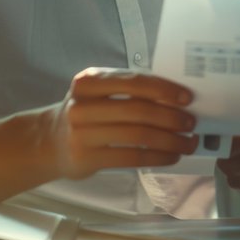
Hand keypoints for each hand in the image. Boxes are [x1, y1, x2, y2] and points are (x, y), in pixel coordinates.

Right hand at [41, 67, 197, 178]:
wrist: (49, 142)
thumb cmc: (85, 114)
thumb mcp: (97, 94)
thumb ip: (127, 91)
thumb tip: (174, 100)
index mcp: (89, 81)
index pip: (133, 81)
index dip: (164, 89)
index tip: (187, 98)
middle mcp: (83, 104)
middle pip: (138, 110)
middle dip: (171, 117)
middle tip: (191, 123)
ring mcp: (82, 132)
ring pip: (138, 135)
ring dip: (169, 140)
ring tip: (187, 143)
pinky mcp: (86, 158)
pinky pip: (131, 157)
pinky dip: (157, 157)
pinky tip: (170, 156)